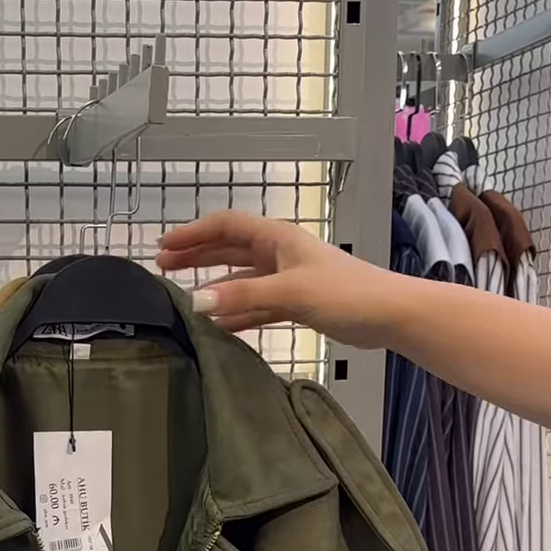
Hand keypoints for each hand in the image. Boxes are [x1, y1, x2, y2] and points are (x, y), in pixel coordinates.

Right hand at [157, 211, 393, 349]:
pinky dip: (236, 311)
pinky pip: (256, 304)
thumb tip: (196, 301)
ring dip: (212, 282)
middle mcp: (279, 252)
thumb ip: (242, 296)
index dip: (193, 234)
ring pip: (240, 277)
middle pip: (229, 248)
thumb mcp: (289, 291)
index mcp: (277, 237)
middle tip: (163, 265)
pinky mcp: (296, 303)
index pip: (226, 226)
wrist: (387, 314)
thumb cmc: (344, 292)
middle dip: (196, 254)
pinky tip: (217, 324)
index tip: (164, 246)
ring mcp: (287, 278)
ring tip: (182, 292)